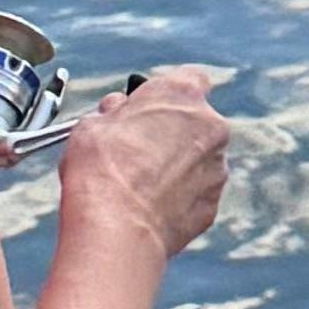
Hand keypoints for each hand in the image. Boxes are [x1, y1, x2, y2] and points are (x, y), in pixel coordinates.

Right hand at [58, 64, 227, 263]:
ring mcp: (216, 167)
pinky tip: (150, 206)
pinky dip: (179, 197)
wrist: (117, 229)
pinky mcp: (212, 204)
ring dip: (177, 166)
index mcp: (182, 94)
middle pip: (195, 122)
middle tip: (138, 149)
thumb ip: (115, 112)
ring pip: (199, 159)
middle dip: (171, 133)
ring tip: (141, 184)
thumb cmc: (101, 171)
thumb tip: (117, 113)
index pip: (188, 79)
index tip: (148, 109)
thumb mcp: (92, 124)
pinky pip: (197, 193)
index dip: (165, 95)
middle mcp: (209, 126)